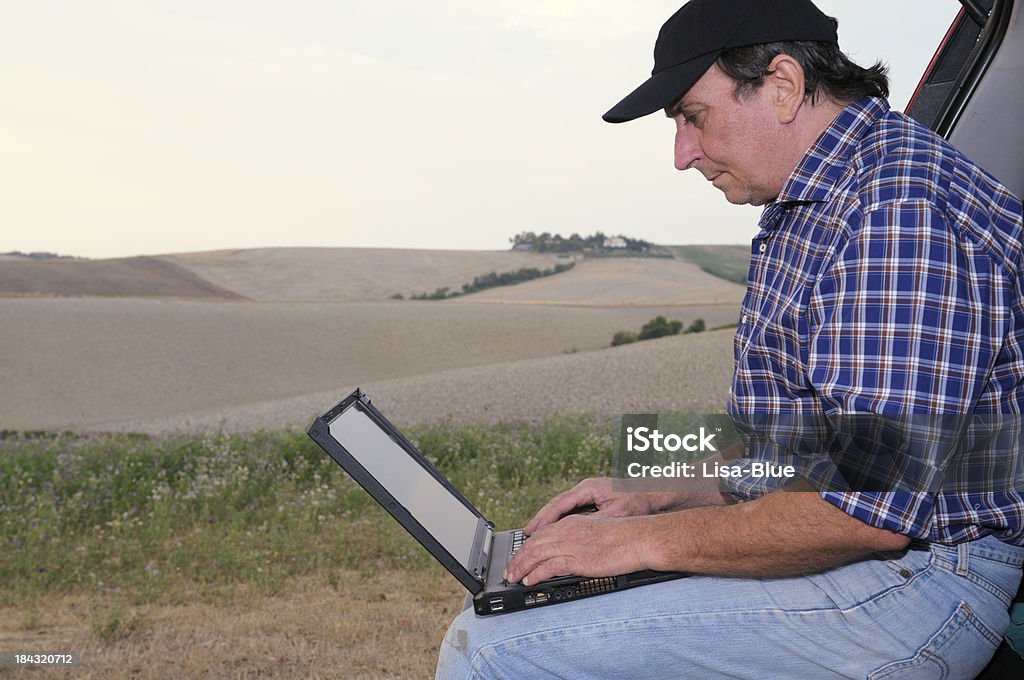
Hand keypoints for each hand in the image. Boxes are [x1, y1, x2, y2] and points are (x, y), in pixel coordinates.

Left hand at [504, 513, 647, 585]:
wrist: (639, 538)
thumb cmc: (624, 536)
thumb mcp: (596, 532)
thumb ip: (579, 539)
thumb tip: (568, 552)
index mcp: (572, 523)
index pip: (541, 534)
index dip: (526, 547)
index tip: (519, 557)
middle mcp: (568, 531)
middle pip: (534, 544)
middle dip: (518, 558)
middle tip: (509, 570)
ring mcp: (572, 545)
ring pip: (537, 555)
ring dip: (521, 567)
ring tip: (513, 577)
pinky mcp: (578, 559)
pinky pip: (549, 567)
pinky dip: (535, 574)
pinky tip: (529, 580)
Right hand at [523, 477, 679, 535]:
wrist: (655, 493)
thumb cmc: (638, 501)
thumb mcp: (616, 514)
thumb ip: (595, 523)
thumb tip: (576, 535)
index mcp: (587, 489)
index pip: (559, 504)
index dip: (544, 519)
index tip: (531, 531)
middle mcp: (585, 489)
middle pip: (556, 505)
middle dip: (541, 521)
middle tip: (526, 535)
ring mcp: (588, 493)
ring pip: (562, 508)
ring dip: (549, 522)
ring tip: (534, 536)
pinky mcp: (593, 499)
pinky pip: (570, 511)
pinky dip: (560, 521)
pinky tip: (554, 532)